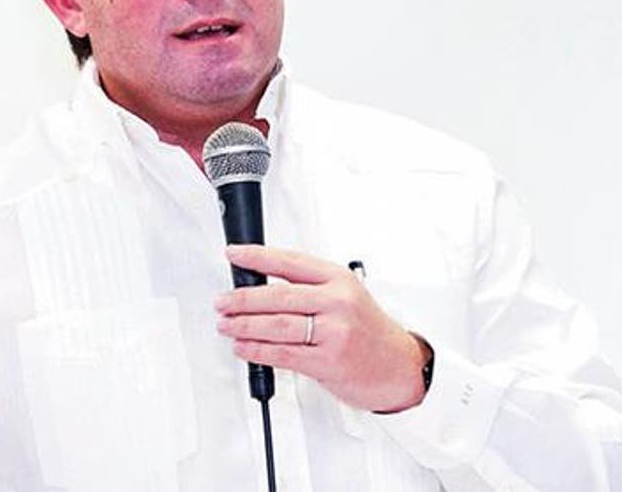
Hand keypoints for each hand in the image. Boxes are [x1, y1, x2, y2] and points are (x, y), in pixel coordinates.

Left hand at [214, 245, 427, 412]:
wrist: (399, 366)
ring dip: (244, 325)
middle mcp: (338, 302)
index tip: (234, 254)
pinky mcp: (328, 362)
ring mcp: (334, 332)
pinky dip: (258, 351)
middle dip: (243, 298)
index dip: (257, 257)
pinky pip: (284, 354)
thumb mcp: (347, 296)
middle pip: (279, 295)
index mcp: (339, 279)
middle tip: (222, 301)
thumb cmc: (368, 330)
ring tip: (226, 324)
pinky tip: (244, 348)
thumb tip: (260, 285)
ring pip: (277, 325)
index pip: (290, 261)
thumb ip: (309, 288)